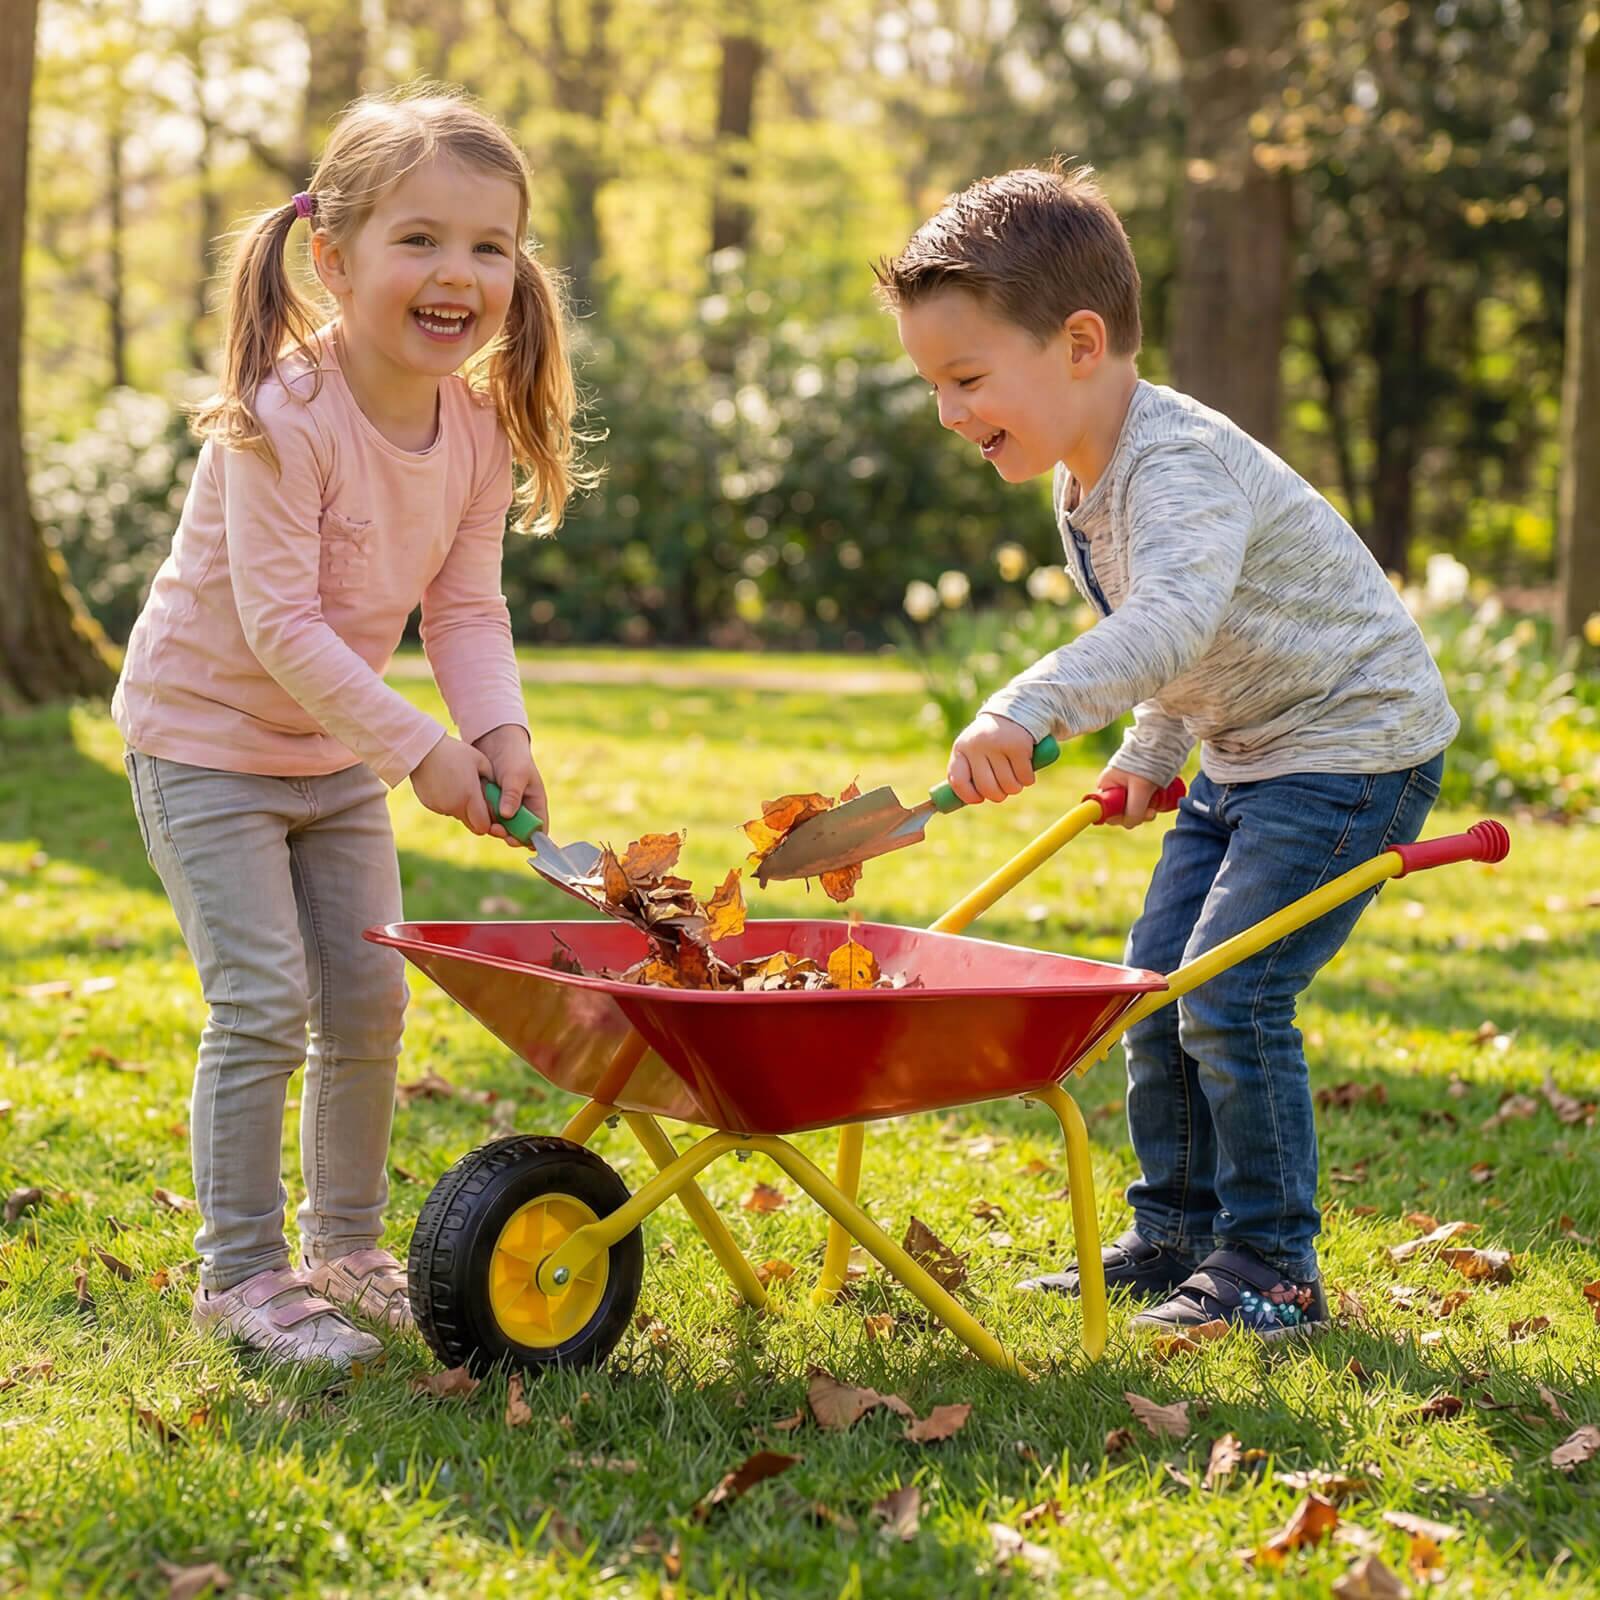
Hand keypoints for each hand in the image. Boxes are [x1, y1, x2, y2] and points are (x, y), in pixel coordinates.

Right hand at [409, 734, 494, 833]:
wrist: (424, 750)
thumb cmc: (456, 752)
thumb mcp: (481, 762)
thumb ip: (492, 782)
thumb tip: (500, 795)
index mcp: (470, 797)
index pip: (483, 826)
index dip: (490, 823)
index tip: (492, 813)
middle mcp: (454, 806)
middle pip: (472, 825)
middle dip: (478, 818)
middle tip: (479, 801)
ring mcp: (440, 807)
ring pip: (459, 816)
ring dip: (463, 808)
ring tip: (461, 786)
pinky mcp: (430, 805)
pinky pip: (445, 809)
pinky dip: (450, 803)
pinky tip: (448, 785)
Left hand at [473, 723, 547, 847]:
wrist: (496, 743)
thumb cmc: (513, 757)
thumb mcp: (516, 774)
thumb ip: (512, 795)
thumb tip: (506, 815)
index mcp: (536, 803)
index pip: (539, 829)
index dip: (530, 839)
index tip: (516, 840)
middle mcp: (522, 809)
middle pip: (519, 833)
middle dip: (509, 836)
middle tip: (497, 831)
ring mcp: (507, 808)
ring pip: (503, 828)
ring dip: (495, 829)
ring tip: (488, 824)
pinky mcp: (492, 805)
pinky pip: (489, 819)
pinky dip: (485, 819)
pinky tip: (479, 815)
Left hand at [947, 713, 1038, 804]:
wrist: (1013, 712)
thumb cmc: (990, 741)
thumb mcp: (972, 751)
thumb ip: (967, 772)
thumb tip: (964, 801)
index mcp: (961, 749)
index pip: (958, 781)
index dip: (969, 796)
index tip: (979, 798)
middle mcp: (977, 746)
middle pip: (987, 788)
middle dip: (998, 796)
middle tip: (1003, 790)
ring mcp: (998, 745)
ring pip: (1009, 786)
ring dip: (1015, 788)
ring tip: (1014, 777)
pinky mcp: (1019, 746)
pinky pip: (1025, 778)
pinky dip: (1027, 779)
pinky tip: (1025, 769)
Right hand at [1096, 764, 1159, 828]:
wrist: (1161, 744)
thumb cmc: (1146, 763)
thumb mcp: (1140, 789)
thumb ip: (1134, 809)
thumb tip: (1131, 824)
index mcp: (1105, 785)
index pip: (1106, 811)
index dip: (1119, 818)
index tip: (1133, 817)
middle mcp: (1113, 788)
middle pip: (1120, 812)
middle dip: (1136, 815)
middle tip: (1151, 812)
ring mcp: (1126, 788)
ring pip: (1133, 809)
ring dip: (1145, 812)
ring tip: (1157, 807)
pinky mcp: (1138, 787)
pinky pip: (1140, 803)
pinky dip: (1148, 807)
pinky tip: (1157, 804)